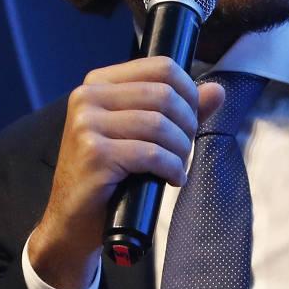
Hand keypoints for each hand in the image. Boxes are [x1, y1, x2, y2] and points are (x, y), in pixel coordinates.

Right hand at [26, 57, 222, 288]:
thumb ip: (178, 110)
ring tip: (177, 167)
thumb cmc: (106, 177)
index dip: (188, 92)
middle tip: (183, 149)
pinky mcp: (95, 154)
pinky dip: (172, 168)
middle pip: (164, 95)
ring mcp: (87, 125)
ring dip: (180, 150)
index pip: (160, 67)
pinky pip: (152, 153)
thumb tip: (216, 91)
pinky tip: (171, 179)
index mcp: (97, 84)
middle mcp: (87, 98)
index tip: (190, 119)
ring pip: (160, 124)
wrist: (72, 220)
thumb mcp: (140, 135)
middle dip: (186, 125)